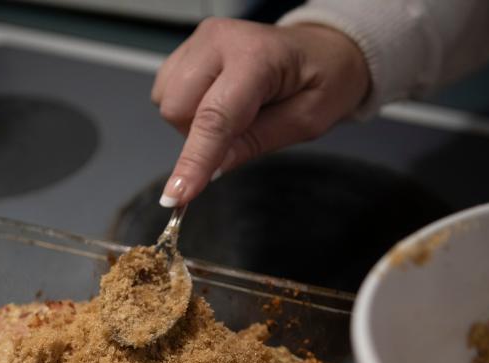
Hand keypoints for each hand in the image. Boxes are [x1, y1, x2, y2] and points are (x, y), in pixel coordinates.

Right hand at [151, 17, 369, 206]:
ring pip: (166, 102)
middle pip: (177, 109)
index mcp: (256, 55)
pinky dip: (187, 109)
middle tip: (242, 130)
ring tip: (234, 113)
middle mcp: (219, 40)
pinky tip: (218, 101)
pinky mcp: (188, 48)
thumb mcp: (305, 121)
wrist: (322, 49)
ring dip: (192, 123)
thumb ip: (256, 143)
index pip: (214, 117)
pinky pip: (166, 91)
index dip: (195, 160)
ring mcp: (200, 40)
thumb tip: (212, 170)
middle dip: (199, 136)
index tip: (178, 195)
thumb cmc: (322, 80)